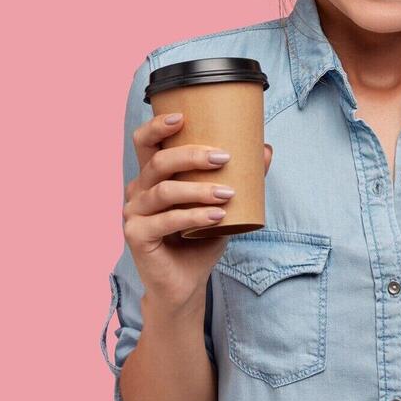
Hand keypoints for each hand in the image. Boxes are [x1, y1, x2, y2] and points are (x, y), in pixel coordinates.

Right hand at [122, 112, 273, 313]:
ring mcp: (133, 213)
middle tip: (224, 157)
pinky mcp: (136, 236)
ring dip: (199, 189)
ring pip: (164, 191)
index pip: (145, 142)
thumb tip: (266, 149)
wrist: (186, 283)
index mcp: (152, 177)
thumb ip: (241, 178)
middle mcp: (138, 190)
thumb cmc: (200, 239)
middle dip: (192, 155)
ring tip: (228, 193)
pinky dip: (194, 216)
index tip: (183, 117)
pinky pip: (166, 221)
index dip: (157, 126)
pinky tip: (217, 217)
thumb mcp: (222, 205)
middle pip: (159, 162)